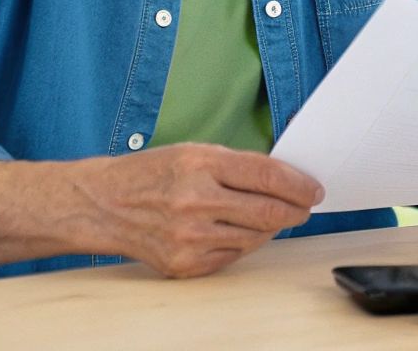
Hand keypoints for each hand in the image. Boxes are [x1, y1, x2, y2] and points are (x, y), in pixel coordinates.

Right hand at [77, 142, 324, 277]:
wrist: (102, 204)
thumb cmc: (152, 174)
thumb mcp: (194, 153)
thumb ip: (238, 166)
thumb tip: (286, 181)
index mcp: (199, 164)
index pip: (267, 176)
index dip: (299, 184)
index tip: (315, 189)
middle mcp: (194, 201)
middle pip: (268, 212)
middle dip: (296, 210)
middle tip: (305, 207)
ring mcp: (188, 237)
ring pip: (254, 238)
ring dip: (272, 228)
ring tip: (273, 217)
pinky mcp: (183, 264)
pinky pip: (231, 256)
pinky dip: (244, 243)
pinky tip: (241, 231)